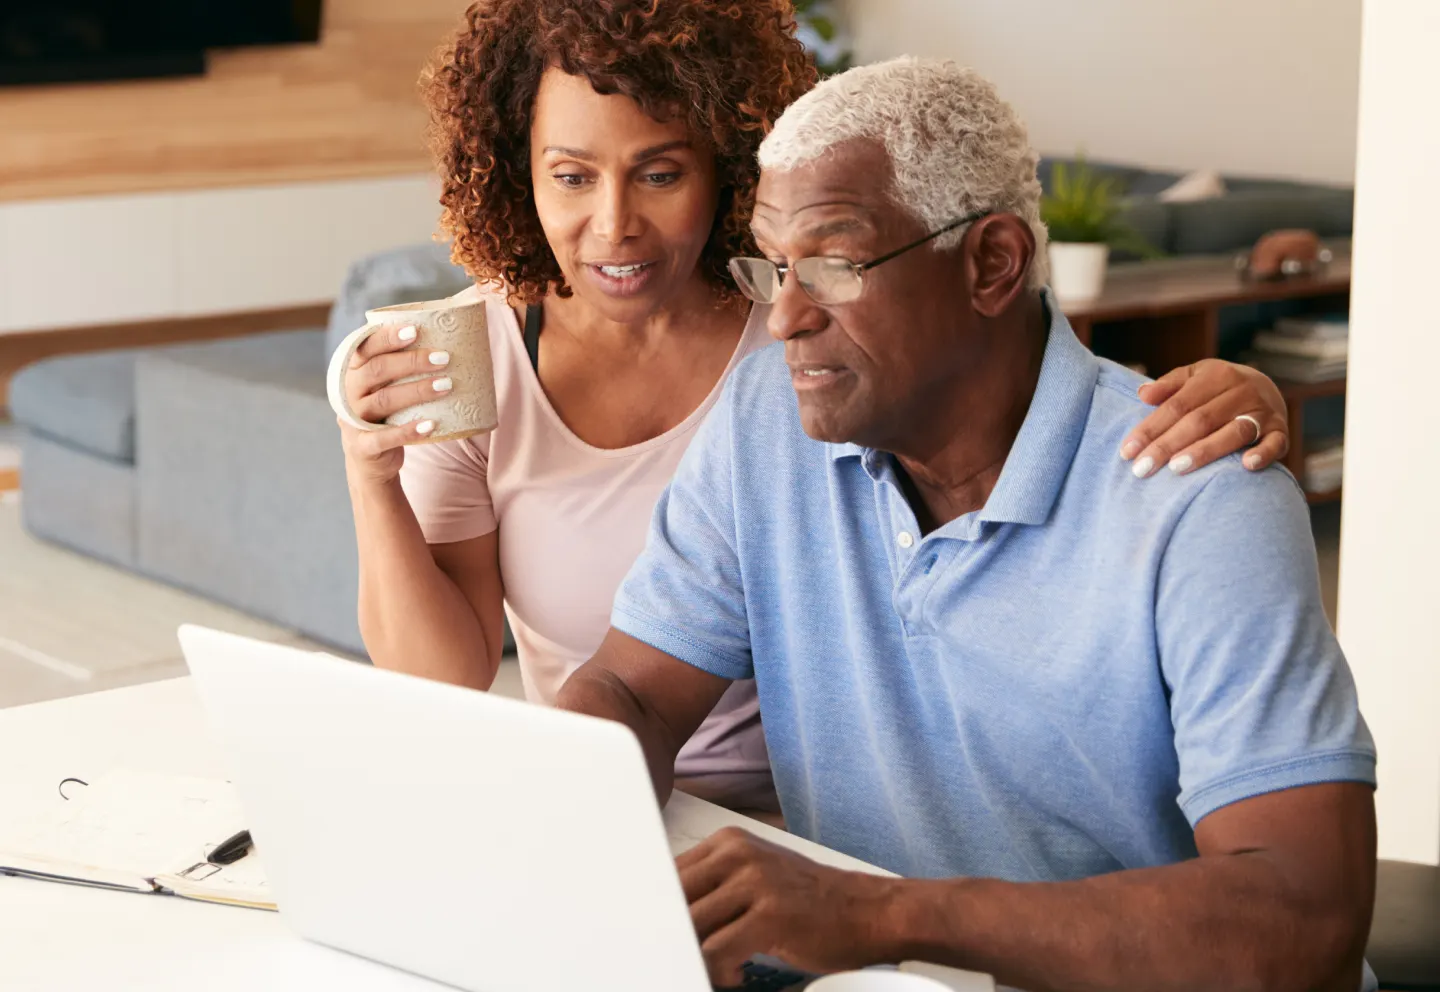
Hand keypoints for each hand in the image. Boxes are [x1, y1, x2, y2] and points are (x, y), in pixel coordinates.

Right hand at [338, 323, 453, 486]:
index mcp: (353, 373)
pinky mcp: (363, 446)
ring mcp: (353, 421)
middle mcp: (349, 393)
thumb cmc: (386, 415)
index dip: (387, 337)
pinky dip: (408, 431)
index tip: (415, 330)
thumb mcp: (386, 389)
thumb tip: (447, 343)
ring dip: (417, 391)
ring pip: (384, 400)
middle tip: (444, 358)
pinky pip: (384, 438)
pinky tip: (431, 425)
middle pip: (377, 370)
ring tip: (446, 386)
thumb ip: (401, 369)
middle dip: (411, 362)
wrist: (370, 459)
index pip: (365, 348)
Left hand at [677, 827, 897, 985]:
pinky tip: (737, 974)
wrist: (869, 911)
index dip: (659, 909)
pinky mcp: (769, 916)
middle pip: (674, 899)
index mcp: (729, 842)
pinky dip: (720, 971)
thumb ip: (713, 885)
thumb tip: (664, 912)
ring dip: (697, 956)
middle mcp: (738, 854)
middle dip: (672, 934)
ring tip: (719, 966)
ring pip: (690, 927)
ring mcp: (754, 882)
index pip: (668, 874)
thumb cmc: (810, 901)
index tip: (659, 933)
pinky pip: (716, 952)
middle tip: (682, 955)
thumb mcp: (756, 876)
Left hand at [1121, 359, 1287, 477]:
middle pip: (1199, 420)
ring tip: (1177, 468)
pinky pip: (1275, 443)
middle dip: (1167, 446)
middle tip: (1142, 469)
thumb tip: (1142, 394)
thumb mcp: (1194, 378)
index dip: (1150, 428)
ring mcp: (1263, 411)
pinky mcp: (1281, 430)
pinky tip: (1245, 466)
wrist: (1267, 387)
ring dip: (1205, 451)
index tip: (1127, 452)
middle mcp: (1240, 391)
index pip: (1177, 405)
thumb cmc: (1217, 388)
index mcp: (1215, 376)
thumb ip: (1169, 386)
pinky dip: (1263, 454)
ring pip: (1233, 432)